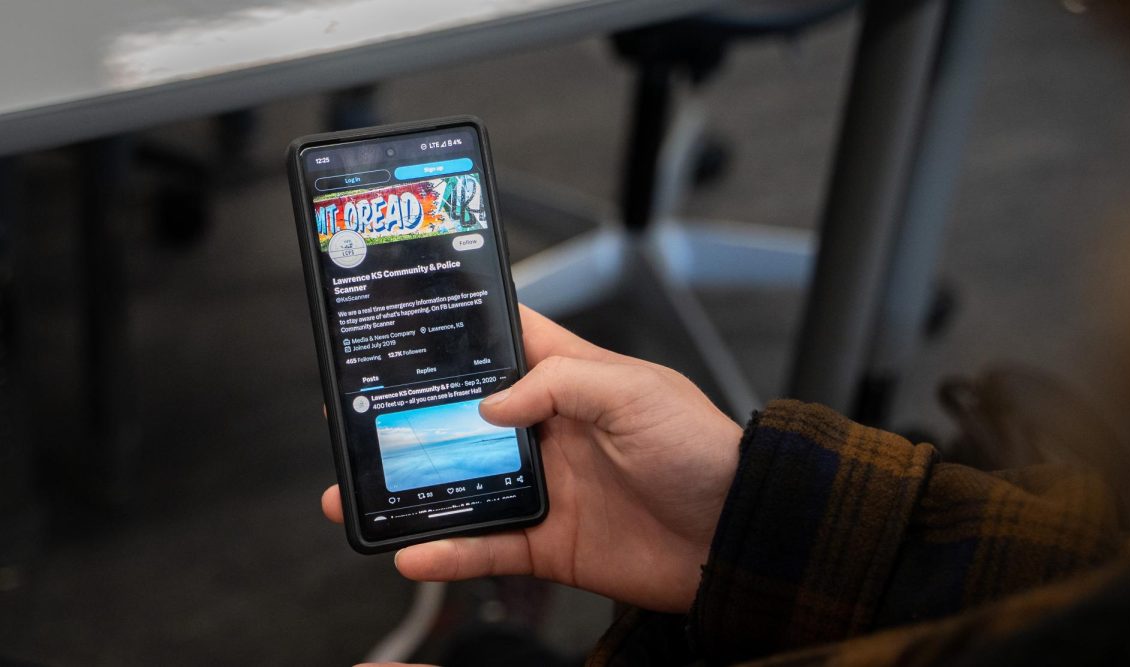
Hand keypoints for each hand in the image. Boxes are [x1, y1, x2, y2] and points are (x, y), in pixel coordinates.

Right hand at [323, 305, 742, 612]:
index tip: (404, 326)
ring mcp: (546, 488)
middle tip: (356, 418)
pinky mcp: (549, 543)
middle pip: (462, 421)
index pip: (505, 344)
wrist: (737, 536)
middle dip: (409, 419)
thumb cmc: (701, 451)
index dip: (458, 333)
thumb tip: (492, 403)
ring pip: (460, 486)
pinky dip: (449, 551)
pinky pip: (487, 547)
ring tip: (355, 495)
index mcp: (571, 381)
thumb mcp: (636, 393)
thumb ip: (562, 383)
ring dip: (409, 491)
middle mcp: (549, 431)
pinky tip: (414, 553)